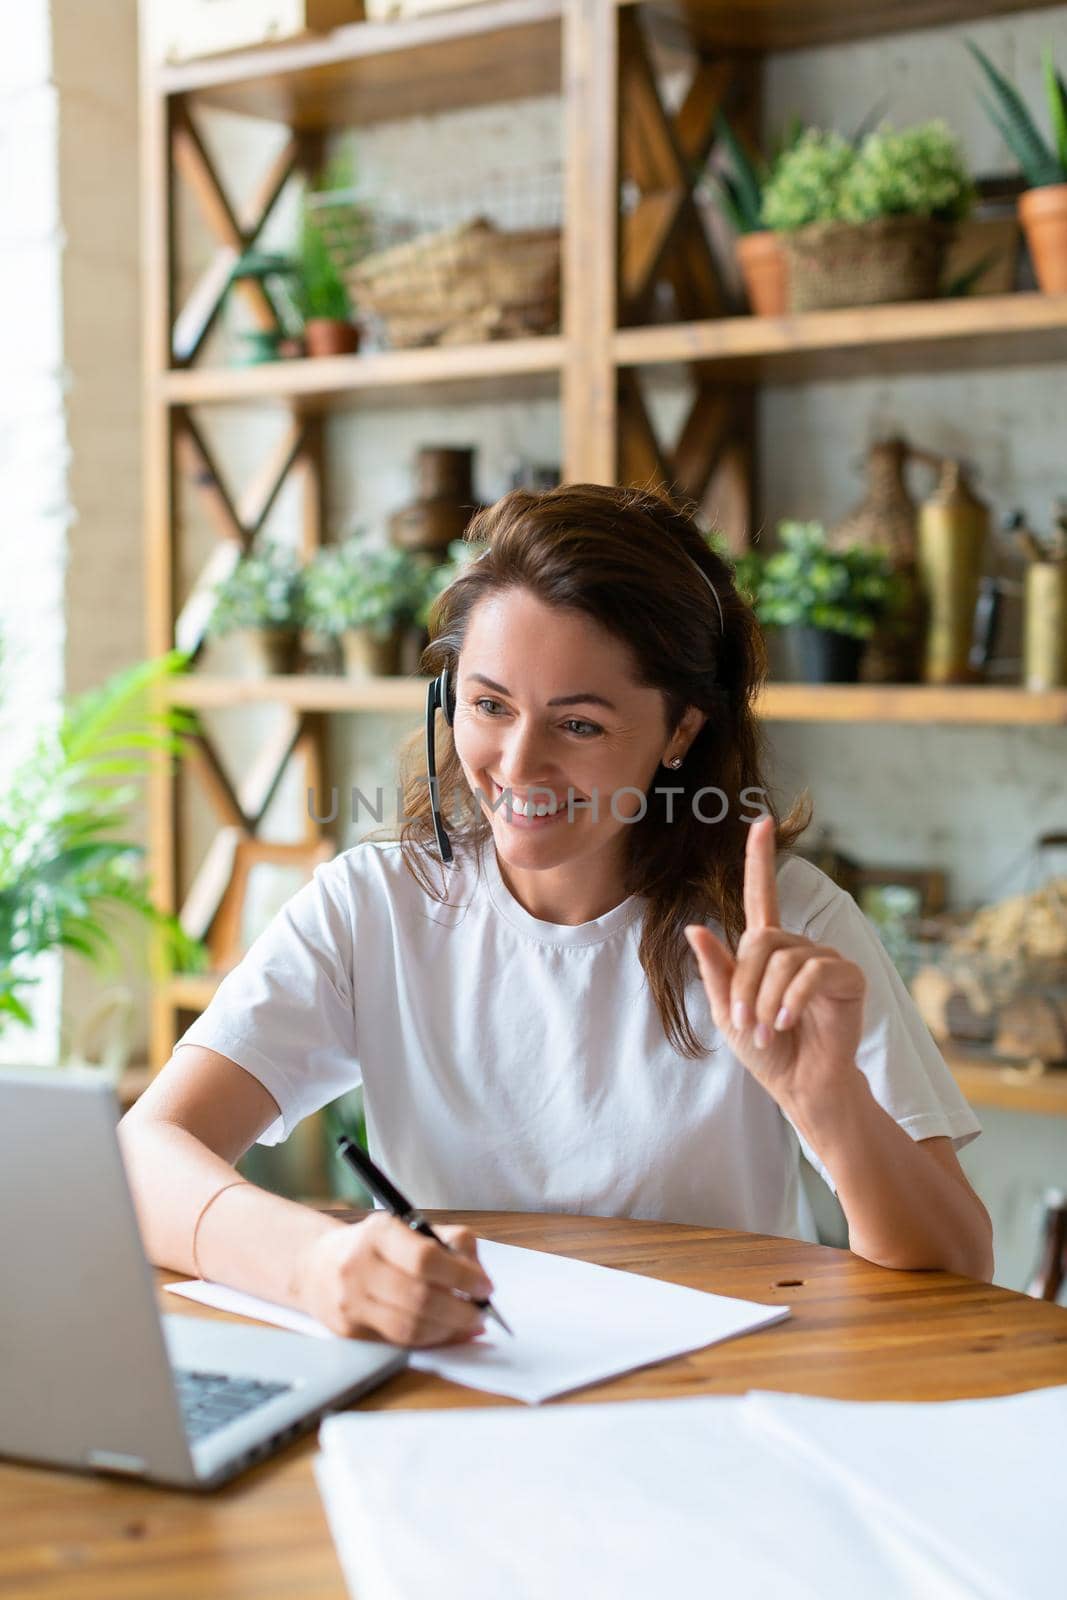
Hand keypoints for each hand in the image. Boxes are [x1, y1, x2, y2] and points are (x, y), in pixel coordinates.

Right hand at [299, 1213, 493, 1346]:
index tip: (485, 1286)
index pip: (425, 1258)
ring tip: (467, 1325)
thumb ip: (449, 1244)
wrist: (317, 1266)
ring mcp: (350, 1301)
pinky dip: (429, 1340)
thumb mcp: (408, 1227)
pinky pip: (399, 1341)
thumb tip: (481, 1280)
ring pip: (410, 1327)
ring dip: (448, 1330)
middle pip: (420, 1298)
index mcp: (379, 1232)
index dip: (461, 1276)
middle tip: (482, 1314)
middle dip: (461, 1311)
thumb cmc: (375, 1246)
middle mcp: (359, 1266)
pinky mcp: (349, 1330)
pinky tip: (445, 1333)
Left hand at [685, 814, 866, 1109]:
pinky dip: (792, 999)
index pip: (763, 895)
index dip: (761, 859)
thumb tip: (695, 927)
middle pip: (762, 939)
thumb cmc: (767, 1050)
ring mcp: (826, 959)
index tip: (762, 823)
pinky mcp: (848, 977)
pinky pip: (813, 972)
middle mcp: (799, 947)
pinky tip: (787, 1022)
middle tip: (745, 1021)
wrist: (801, 1085)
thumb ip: (716, 971)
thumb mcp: (728, 1011)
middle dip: (745, 983)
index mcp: (768, 950)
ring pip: (784, 958)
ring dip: (766, 999)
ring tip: (768, 1029)